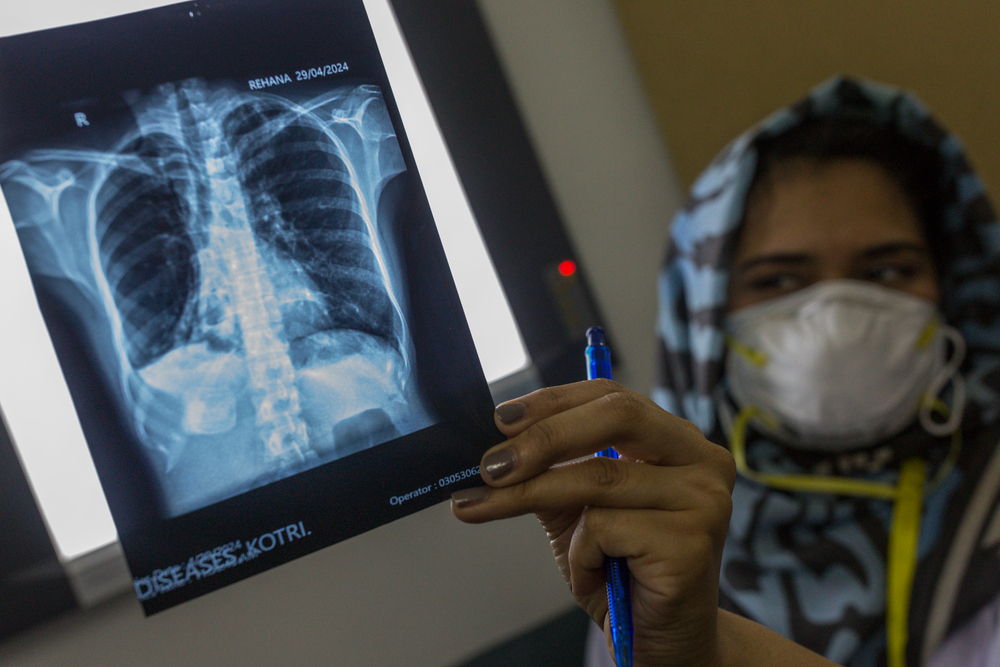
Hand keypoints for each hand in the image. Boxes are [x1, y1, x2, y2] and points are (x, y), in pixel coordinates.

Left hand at [450, 380, 735, 665]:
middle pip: (616, 416)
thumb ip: (551, 469)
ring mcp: (704, 499)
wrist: (662, 645)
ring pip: (599, 475)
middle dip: (543, 436)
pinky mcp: (692, 542)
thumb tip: (495, 442)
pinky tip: (594, 574)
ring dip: (533, 494)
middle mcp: (702, 460)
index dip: (553, 401)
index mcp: (678, 441)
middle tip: (490, 463)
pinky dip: (581, 552)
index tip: (500, 419)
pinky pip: (606, 527)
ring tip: (489, 509)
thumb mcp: (576, 510)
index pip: (612, 396)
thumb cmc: (621, 573)